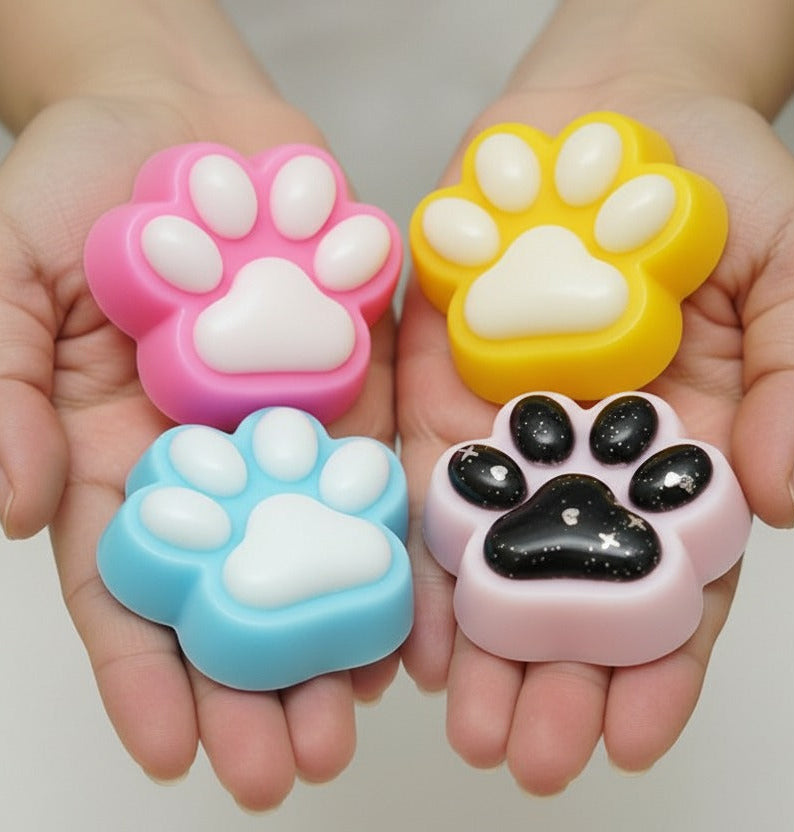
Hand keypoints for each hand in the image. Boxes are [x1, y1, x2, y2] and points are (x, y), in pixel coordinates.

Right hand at [0, 85, 397, 809]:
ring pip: (317, 547)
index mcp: (120, 454)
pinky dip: (402, 537)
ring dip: (338, 631)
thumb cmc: (76, 187)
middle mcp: (215, 459)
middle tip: (288, 766)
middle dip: (256, 680)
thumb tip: (5, 506)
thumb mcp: (4, 276)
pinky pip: (385, 466)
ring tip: (360, 713)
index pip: (128, 588)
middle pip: (235, 589)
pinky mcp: (359, 382)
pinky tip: (423, 606)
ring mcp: (293, 426)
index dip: (144, 674)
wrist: (179, 118)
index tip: (172, 754)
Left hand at [397, 80, 793, 792]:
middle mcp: (585, 459)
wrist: (614, 113)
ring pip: (487, 553)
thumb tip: (777, 500)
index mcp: (676, 452)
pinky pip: (420, 476)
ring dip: (474, 639)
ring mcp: (507, 430)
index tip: (631, 737)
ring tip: (461, 721)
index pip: (670, 580)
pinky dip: (412, 546)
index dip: (656, 662)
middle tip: (526, 756)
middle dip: (551, 675)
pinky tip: (402, 617)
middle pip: (569, 587)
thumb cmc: (717, 187)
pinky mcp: (438, 386)